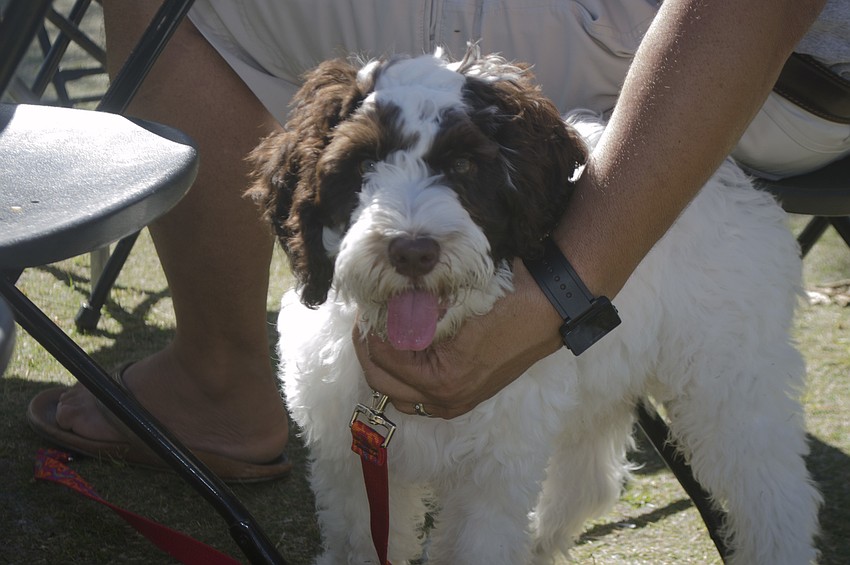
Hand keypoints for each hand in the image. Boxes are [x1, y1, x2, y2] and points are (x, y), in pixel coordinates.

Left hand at [353, 259, 562, 418]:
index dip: (371, 326)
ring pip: (396, 392)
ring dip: (383, 364)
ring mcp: (454, 403)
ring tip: (382, 333)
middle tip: (366, 318)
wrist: (544, 311)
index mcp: (442, 379)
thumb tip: (379, 307)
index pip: (382, 355)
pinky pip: (417, 395)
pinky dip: (403, 375)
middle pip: (381, 380)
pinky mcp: (460, 398)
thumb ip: (411, 313)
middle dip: (368, 347)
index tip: (368, 303)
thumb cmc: (503, 302)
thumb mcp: (452, 303)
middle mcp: (445, 400)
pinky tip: (404, 349)